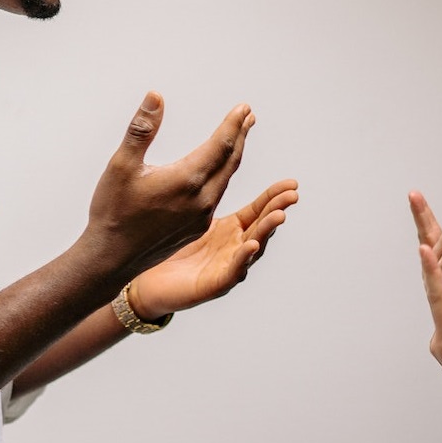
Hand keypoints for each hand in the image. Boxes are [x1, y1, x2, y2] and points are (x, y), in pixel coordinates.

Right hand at [82, 92, 255, 281]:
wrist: (111, 258)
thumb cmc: (113, 211)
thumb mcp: (121, 165)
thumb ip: (142, 129)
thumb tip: (156, 96)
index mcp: (186, 180)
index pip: (221, 145)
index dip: (233, 124)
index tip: (244, 108)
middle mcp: (201, 199)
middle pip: (229, 161)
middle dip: (240, 136)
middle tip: (248, 116)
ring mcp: (201, 217)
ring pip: (225, 180)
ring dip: (233, 156)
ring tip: (238, 138)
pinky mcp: (197, 228)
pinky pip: (217, 197)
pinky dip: (223, 177)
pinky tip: (218, 172)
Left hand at [128, 179, 298, 317]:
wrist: (149, 283)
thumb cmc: (168, 250)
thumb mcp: (186, 214)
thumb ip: (198, 190)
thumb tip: (201, 156)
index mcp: (230, 230)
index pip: (257, 210)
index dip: (274, 197)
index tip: (291, 183)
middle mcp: (234, 248)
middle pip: (261, 226)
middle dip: (277, 209)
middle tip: (292, 194)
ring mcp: (227, 267)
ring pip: (253, 248)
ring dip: (267, 231)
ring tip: (278, 215)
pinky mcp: (213, 285)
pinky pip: (233, 271)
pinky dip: (243, 259)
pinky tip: (251, 244)